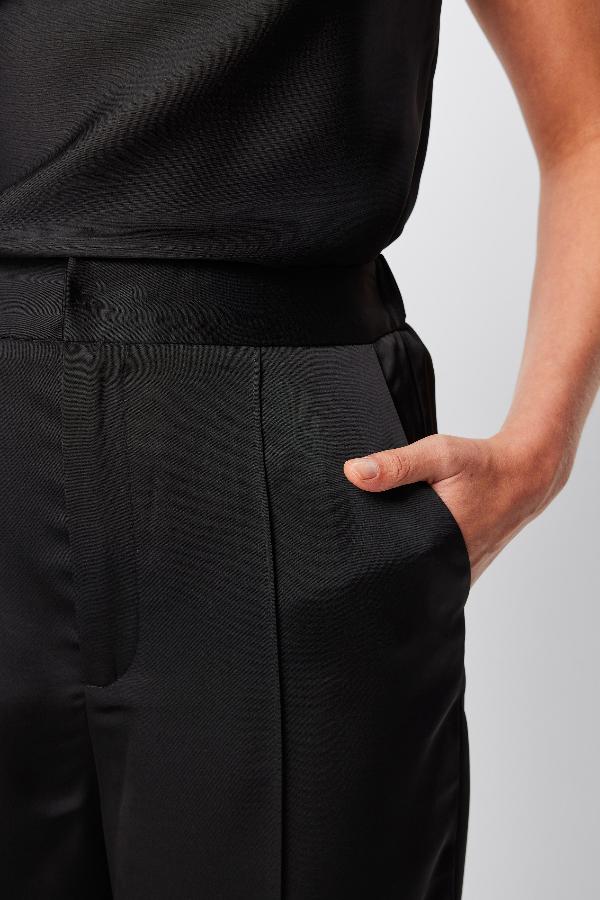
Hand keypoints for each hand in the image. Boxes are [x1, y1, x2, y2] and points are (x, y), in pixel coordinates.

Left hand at [343, 431, 568, 585]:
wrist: (523, 476)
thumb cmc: (482, 465)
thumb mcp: (439, 455)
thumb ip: (397, 464)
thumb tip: (353, 473)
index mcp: (440, 542)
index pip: (389, 563)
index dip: (364, 556)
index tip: (343, 545)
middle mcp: (451, 566)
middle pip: (401, 575)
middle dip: (377, 562)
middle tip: (351, 546)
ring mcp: (459, 574)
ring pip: (417, 579)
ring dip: (398, 564)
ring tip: (373, 546)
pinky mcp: (463, 572)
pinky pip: (433, 575)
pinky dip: (417, 564)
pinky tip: (402, 546)